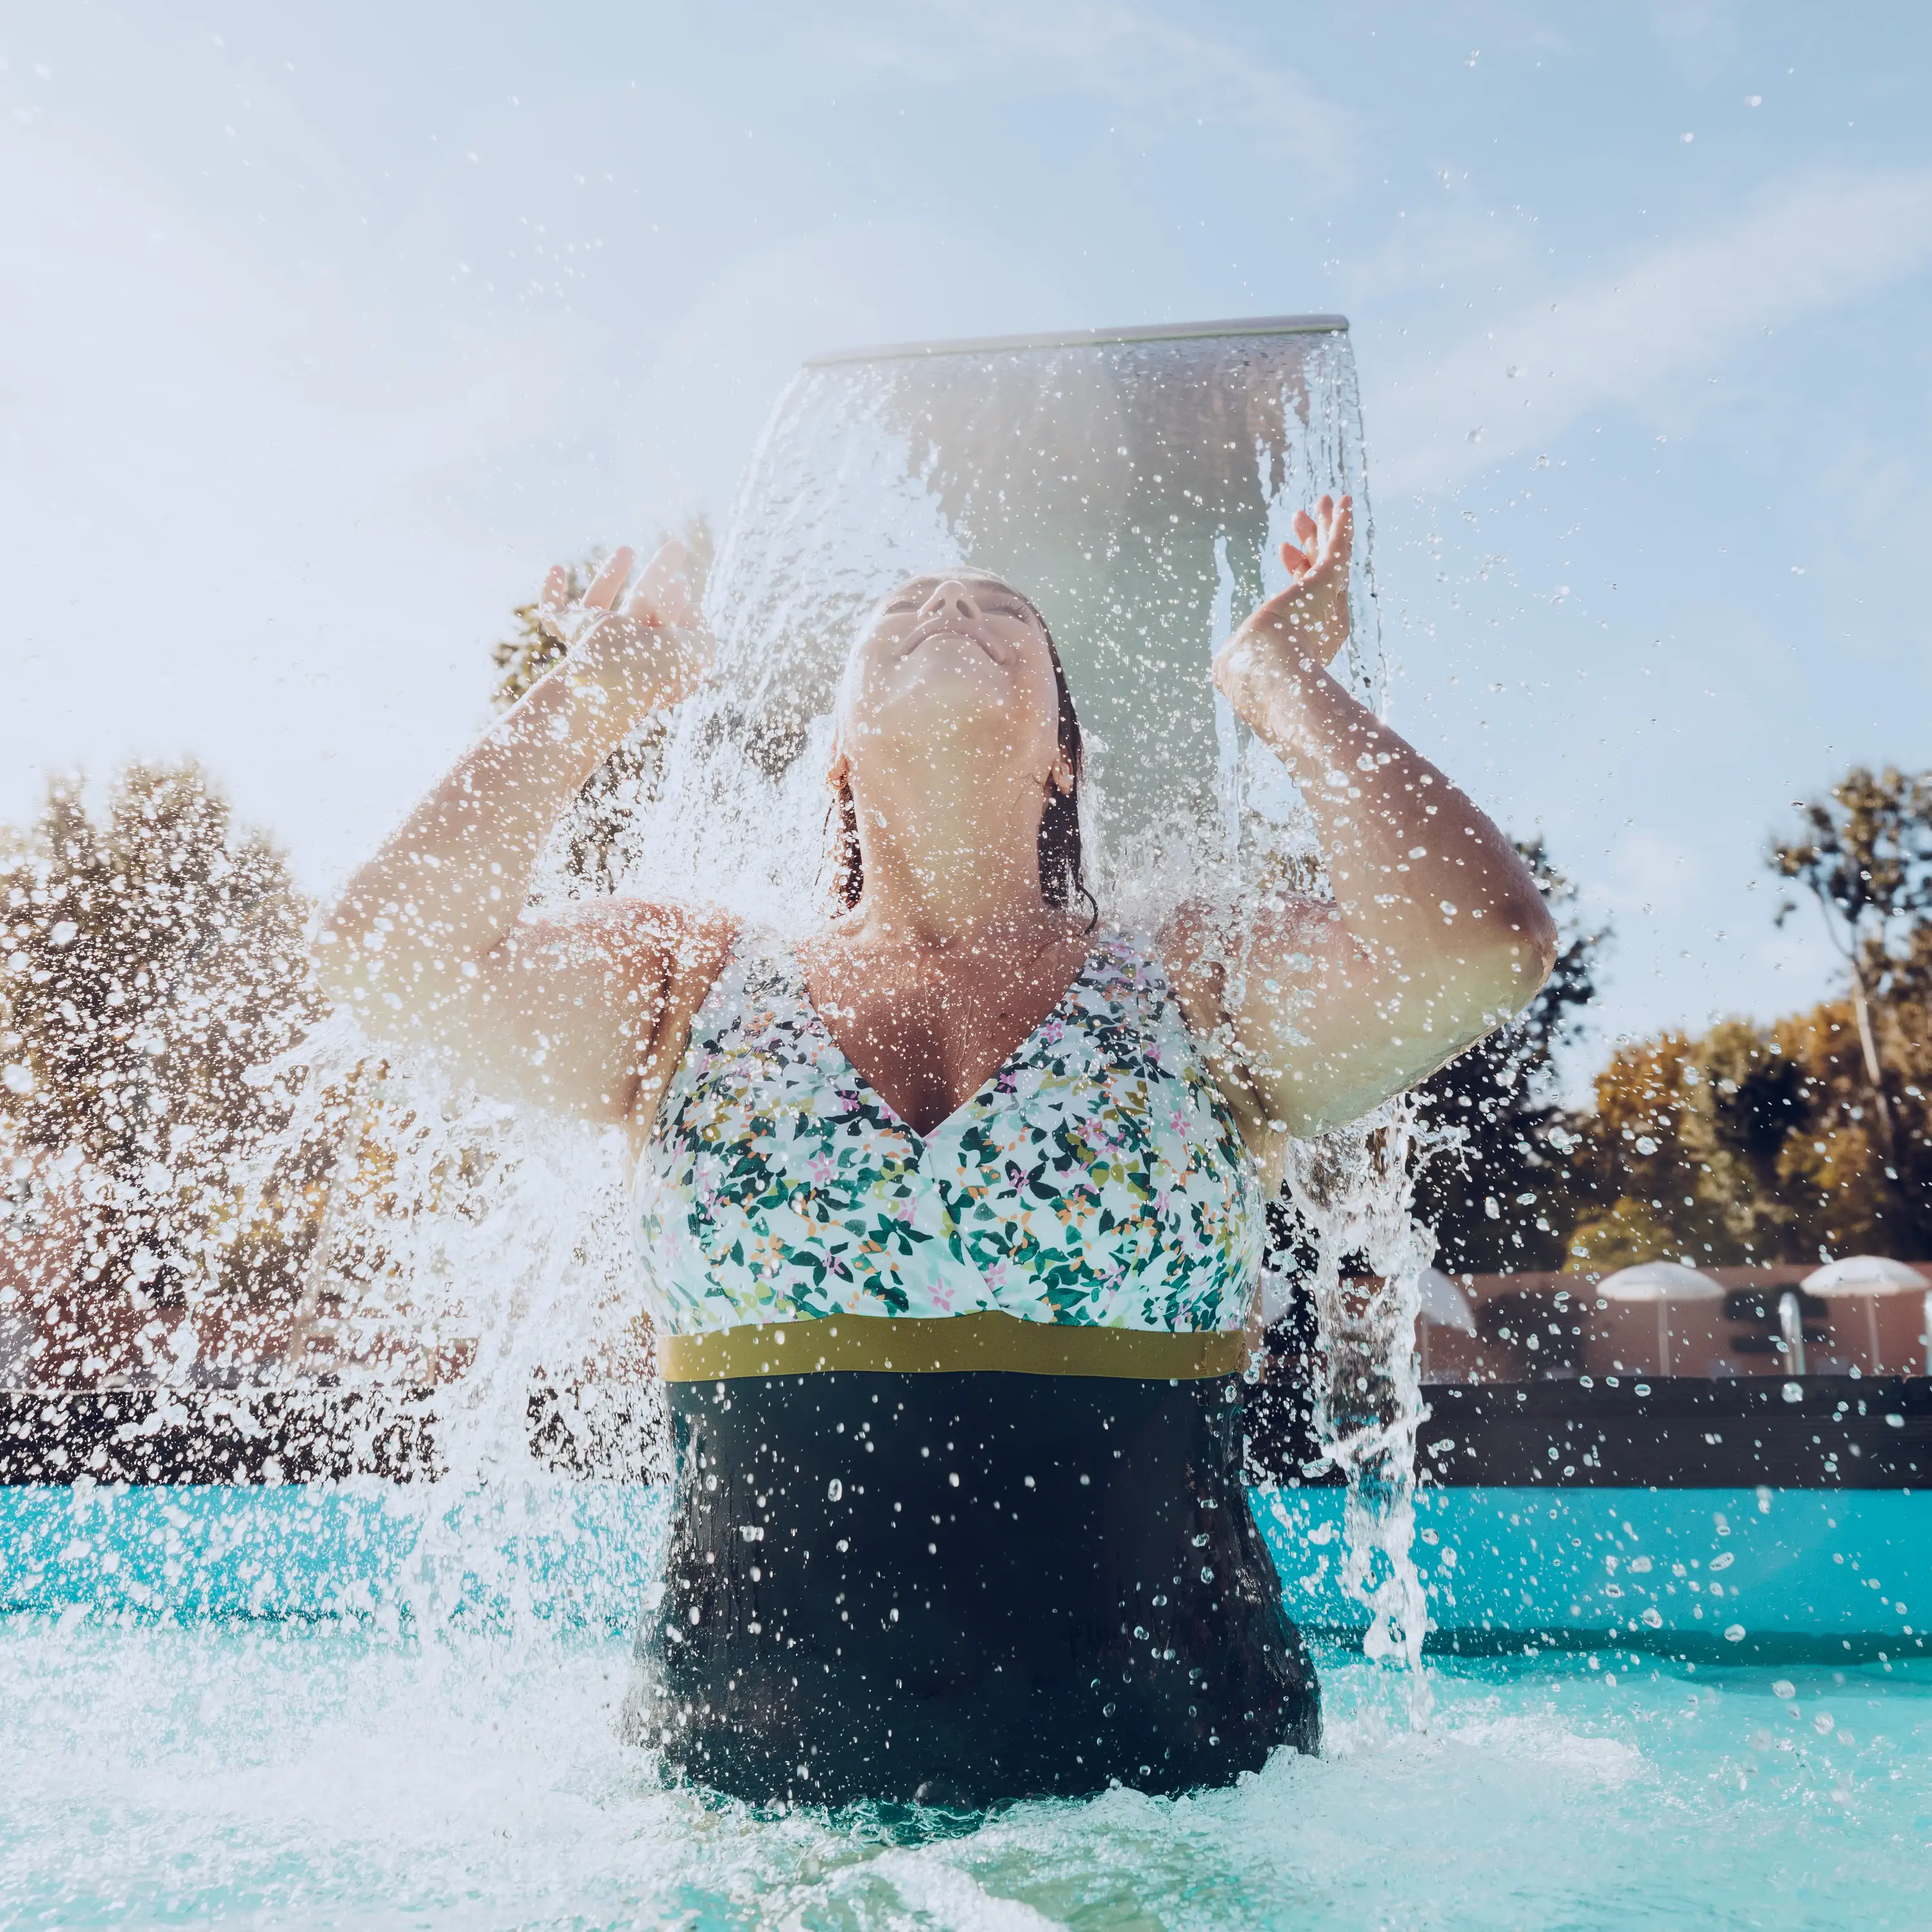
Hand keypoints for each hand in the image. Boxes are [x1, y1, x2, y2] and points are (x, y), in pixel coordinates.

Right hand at [540, 539, 713, 715]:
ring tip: (628, 549)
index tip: (684, 585)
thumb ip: (699, 629)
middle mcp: (626, 646)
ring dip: (610, 574)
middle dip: (658, 575)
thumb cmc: (659, 668)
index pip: (668, 624)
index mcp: (655, 654)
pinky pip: (554, 615)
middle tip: (677, 546)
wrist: (616, 677)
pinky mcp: (573, 632)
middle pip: (640, 604)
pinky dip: (550, 593)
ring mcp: (596, 639)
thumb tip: (690, 609)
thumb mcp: (697, 653)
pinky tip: (556, 569)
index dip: (677, 606)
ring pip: (598, 602)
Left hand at [1212, 494, 1351, 718]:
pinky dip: (1342, 525)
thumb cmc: (1249, 674)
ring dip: (1327, 526)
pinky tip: (1343, 501)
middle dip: (1314, 541)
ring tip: (1324, 499)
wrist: (1268, 671)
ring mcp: (1329, 601)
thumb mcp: (1237, 670)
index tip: (1284, 547)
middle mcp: (1326, 620)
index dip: (1299, 566)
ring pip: (1331, 556)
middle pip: (1323, 571)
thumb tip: (1222, 671)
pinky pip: (1339, 549)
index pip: (1306, 592)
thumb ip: (1236, 664)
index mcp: (1310, 638)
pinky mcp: (1328, 583)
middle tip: (1304, 517)